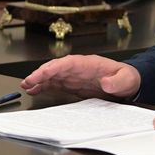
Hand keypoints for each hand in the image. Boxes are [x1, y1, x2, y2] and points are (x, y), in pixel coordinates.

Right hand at [20, 55, 139, 99]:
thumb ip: (117, 81)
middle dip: (40, 74)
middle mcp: (78, 68)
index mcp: (88, 64)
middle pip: (55, 68)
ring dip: (39, 80)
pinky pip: (55, 84)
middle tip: (27, 82)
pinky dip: (44, 86)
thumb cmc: (127, 78)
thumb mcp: (126, 79)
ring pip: (52, 76)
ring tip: (26, 86)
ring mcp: (74, 76)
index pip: (66, 63)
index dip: (52, 68)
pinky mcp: (73, 85)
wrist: (129, 83)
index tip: (41, 74)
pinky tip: (35, 90)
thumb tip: (106, 83)